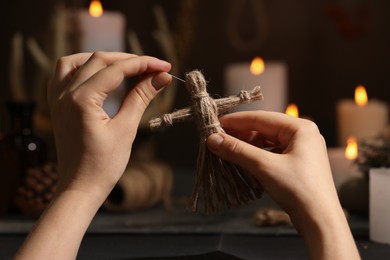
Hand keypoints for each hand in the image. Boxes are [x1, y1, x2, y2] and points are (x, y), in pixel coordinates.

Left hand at [48, 52, 171, 202]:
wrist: (80, 188)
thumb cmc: (103, 165)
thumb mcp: (126, 129)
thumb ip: (141, 97)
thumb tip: (161, 78)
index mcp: (81, 100)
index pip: (116, 69)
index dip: (144, 64)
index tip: (165, 67)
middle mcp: (64, 94)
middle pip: (98, 60)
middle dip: (129, 61)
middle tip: (154, 68)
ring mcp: (56, 99)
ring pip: (76, 62)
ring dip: (102, 59)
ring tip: (127, 66)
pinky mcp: (57, 106)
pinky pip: (63, 75)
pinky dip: (82, 68)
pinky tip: (98, 74)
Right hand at [207, 111, 359, 258]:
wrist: (320, 221)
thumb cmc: (298, 190)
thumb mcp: (264, 166)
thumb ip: (237, 150)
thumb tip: (212, 139)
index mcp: (300, 128)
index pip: (261, 118)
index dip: (236, 121)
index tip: (215, 124)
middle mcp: (302, 135)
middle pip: (264, 129)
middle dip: (240, 135)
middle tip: (217, 140)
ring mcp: (301, 150)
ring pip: (267, 142)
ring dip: (247, 147)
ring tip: (227, 151)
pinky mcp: (297, 164)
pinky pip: (272, 154)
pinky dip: (256, 157)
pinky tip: (243, 162)